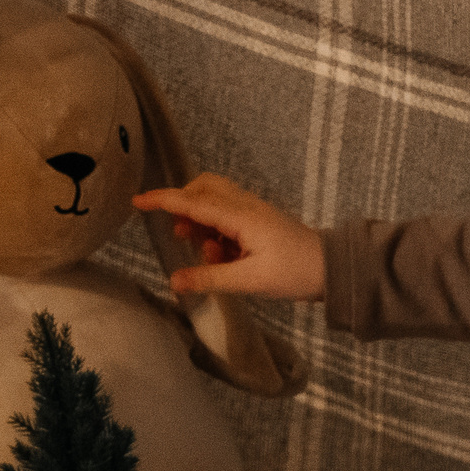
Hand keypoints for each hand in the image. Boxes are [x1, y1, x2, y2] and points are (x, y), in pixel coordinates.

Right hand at [135, 174, 327, 300]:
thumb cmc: (295, 272)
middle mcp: (244, 206)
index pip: (193, 202)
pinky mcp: (257, 221)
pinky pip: (226, 215)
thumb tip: (174, 281)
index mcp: (241, 216)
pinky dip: (216, 232)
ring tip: (209, 253)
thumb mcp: (250, 280)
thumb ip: (210, 278)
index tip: (137, 200)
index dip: (163, 200)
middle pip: (203, 189)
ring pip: (213, 202)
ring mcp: (252, 211)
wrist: (332, 269)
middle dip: (185, 207)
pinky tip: (224, 256)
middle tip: (183, 236)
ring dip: (202, 223)